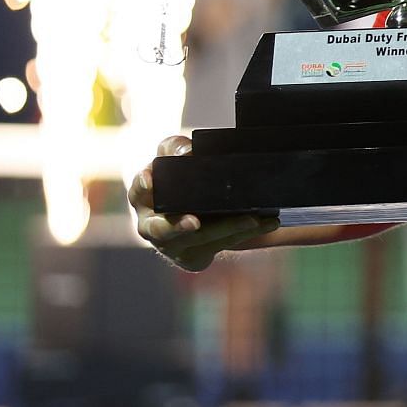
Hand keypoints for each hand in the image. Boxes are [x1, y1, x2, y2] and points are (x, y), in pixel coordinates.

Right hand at [128, 134, 278, 271]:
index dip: (144, 183)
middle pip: (162, 229)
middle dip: (178, 227)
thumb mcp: (177, 157)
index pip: (140, 187)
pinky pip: (219, 246)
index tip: (151, 179)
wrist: (199, 207)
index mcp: (144, 196)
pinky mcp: (193, 257)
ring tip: (255, 218)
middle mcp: (151, 226)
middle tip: (194, 223)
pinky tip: (266, 223)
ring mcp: (171, 246)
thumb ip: (176, 149)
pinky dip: (244, 233)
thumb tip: (186, 153)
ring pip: (200, 239)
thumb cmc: (182, 177)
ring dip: (229, 228)